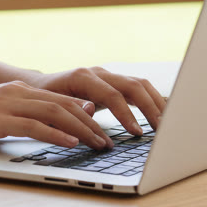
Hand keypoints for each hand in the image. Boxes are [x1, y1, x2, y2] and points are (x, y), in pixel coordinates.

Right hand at [0, 81, 113, 149]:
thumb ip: (20, 118)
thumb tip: (49, 128)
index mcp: (16, 90)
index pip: (61, 100)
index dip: (87, 115)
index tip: (104, 131)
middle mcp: (15, 92)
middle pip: (65, 104)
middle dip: (92, 123)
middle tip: (109, 142)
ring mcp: (6, 103)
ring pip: (55, 113)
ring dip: (82, 129)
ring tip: (98, 144)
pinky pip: (33, 125)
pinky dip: (56, 134)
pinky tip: (70, 143)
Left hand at [25, 67, 166, 135]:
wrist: (39, 87)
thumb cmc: (43, 100)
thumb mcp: (52, 106)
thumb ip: (71, 107)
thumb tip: (92, 110)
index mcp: (83, 77)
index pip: (112, 94)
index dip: (126, 114)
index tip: (137, 133)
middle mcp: (99, 73)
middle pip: (133, 85)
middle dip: (150, 107)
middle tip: (161, 130)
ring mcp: (108, 76)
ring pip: (140, 84)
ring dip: (156, 103)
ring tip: (167, 125)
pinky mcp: (114, 83)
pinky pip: (138, 89)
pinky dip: (152, 100)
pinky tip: (162, 115)